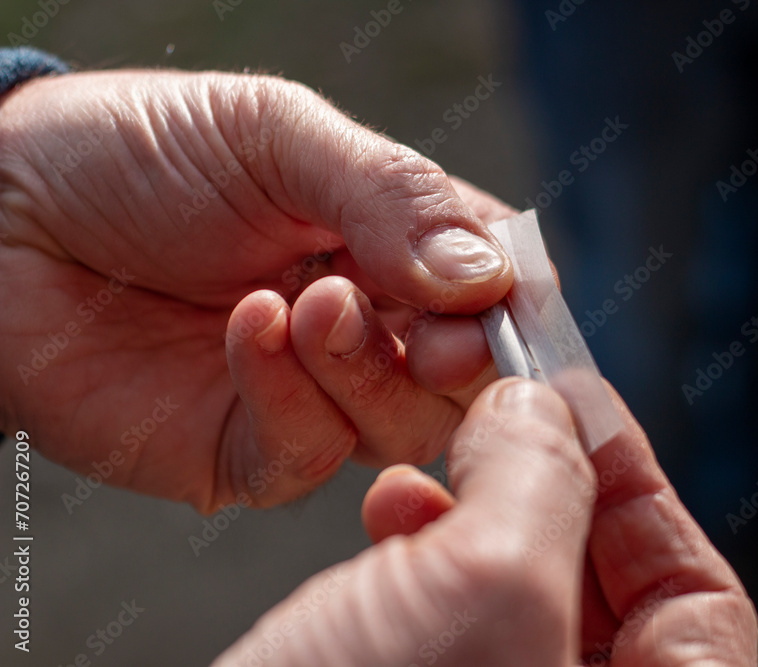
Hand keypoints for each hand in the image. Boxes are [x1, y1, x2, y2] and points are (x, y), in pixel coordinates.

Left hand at [0, 70, 514, 511]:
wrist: (3, 218)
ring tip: (308, 300)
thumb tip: (488, 279)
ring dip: (366, 368)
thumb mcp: (277, 135)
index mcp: (396, 242)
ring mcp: (314, 392)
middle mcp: (370, 323)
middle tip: (431, 331)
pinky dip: (292, 394)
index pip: (496, 288)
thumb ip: (391, 195)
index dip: (511, 307)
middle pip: (466, 376)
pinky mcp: (248, 448)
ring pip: (403, 426)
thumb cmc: (141, 152)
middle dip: (456, 358)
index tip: (493, 303)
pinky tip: (250, 327)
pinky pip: (309, 452)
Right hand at [213, 379, 757, 665]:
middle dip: (551, 491)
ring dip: (480, 512)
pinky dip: (426, 554)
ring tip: (420, 471)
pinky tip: (387, 514)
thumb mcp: (481, 590)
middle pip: (607, 595)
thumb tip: (544, 412)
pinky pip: (452, 625)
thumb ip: (540, 479)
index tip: (585, 413)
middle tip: (508, 421)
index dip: (644, 493)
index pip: (698, 603)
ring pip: (519, 602)